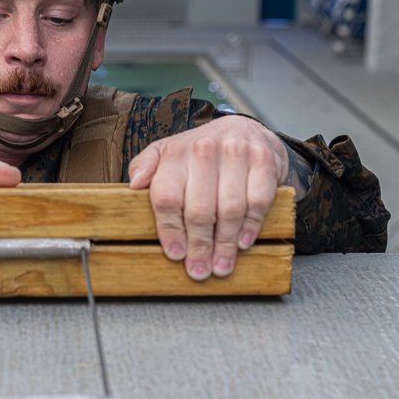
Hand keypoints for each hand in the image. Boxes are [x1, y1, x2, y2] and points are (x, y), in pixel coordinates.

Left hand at [127, 117, 287, 280]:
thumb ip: (146, 166)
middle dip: (199, 246)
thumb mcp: (166, 152)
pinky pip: (257, 201)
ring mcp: (236, 154)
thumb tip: (134, 184)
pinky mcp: (263, 161)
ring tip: (221, 264)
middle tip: (199, 269)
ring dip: (225, 244)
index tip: (175, 253)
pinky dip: (251, 225)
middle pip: (199, 209)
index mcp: (176, 152)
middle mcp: (204, 150)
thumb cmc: (201, 149)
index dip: (170, 230)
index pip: (167, 197)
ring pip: (229, 209)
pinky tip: (243, 242)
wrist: (243, 128)